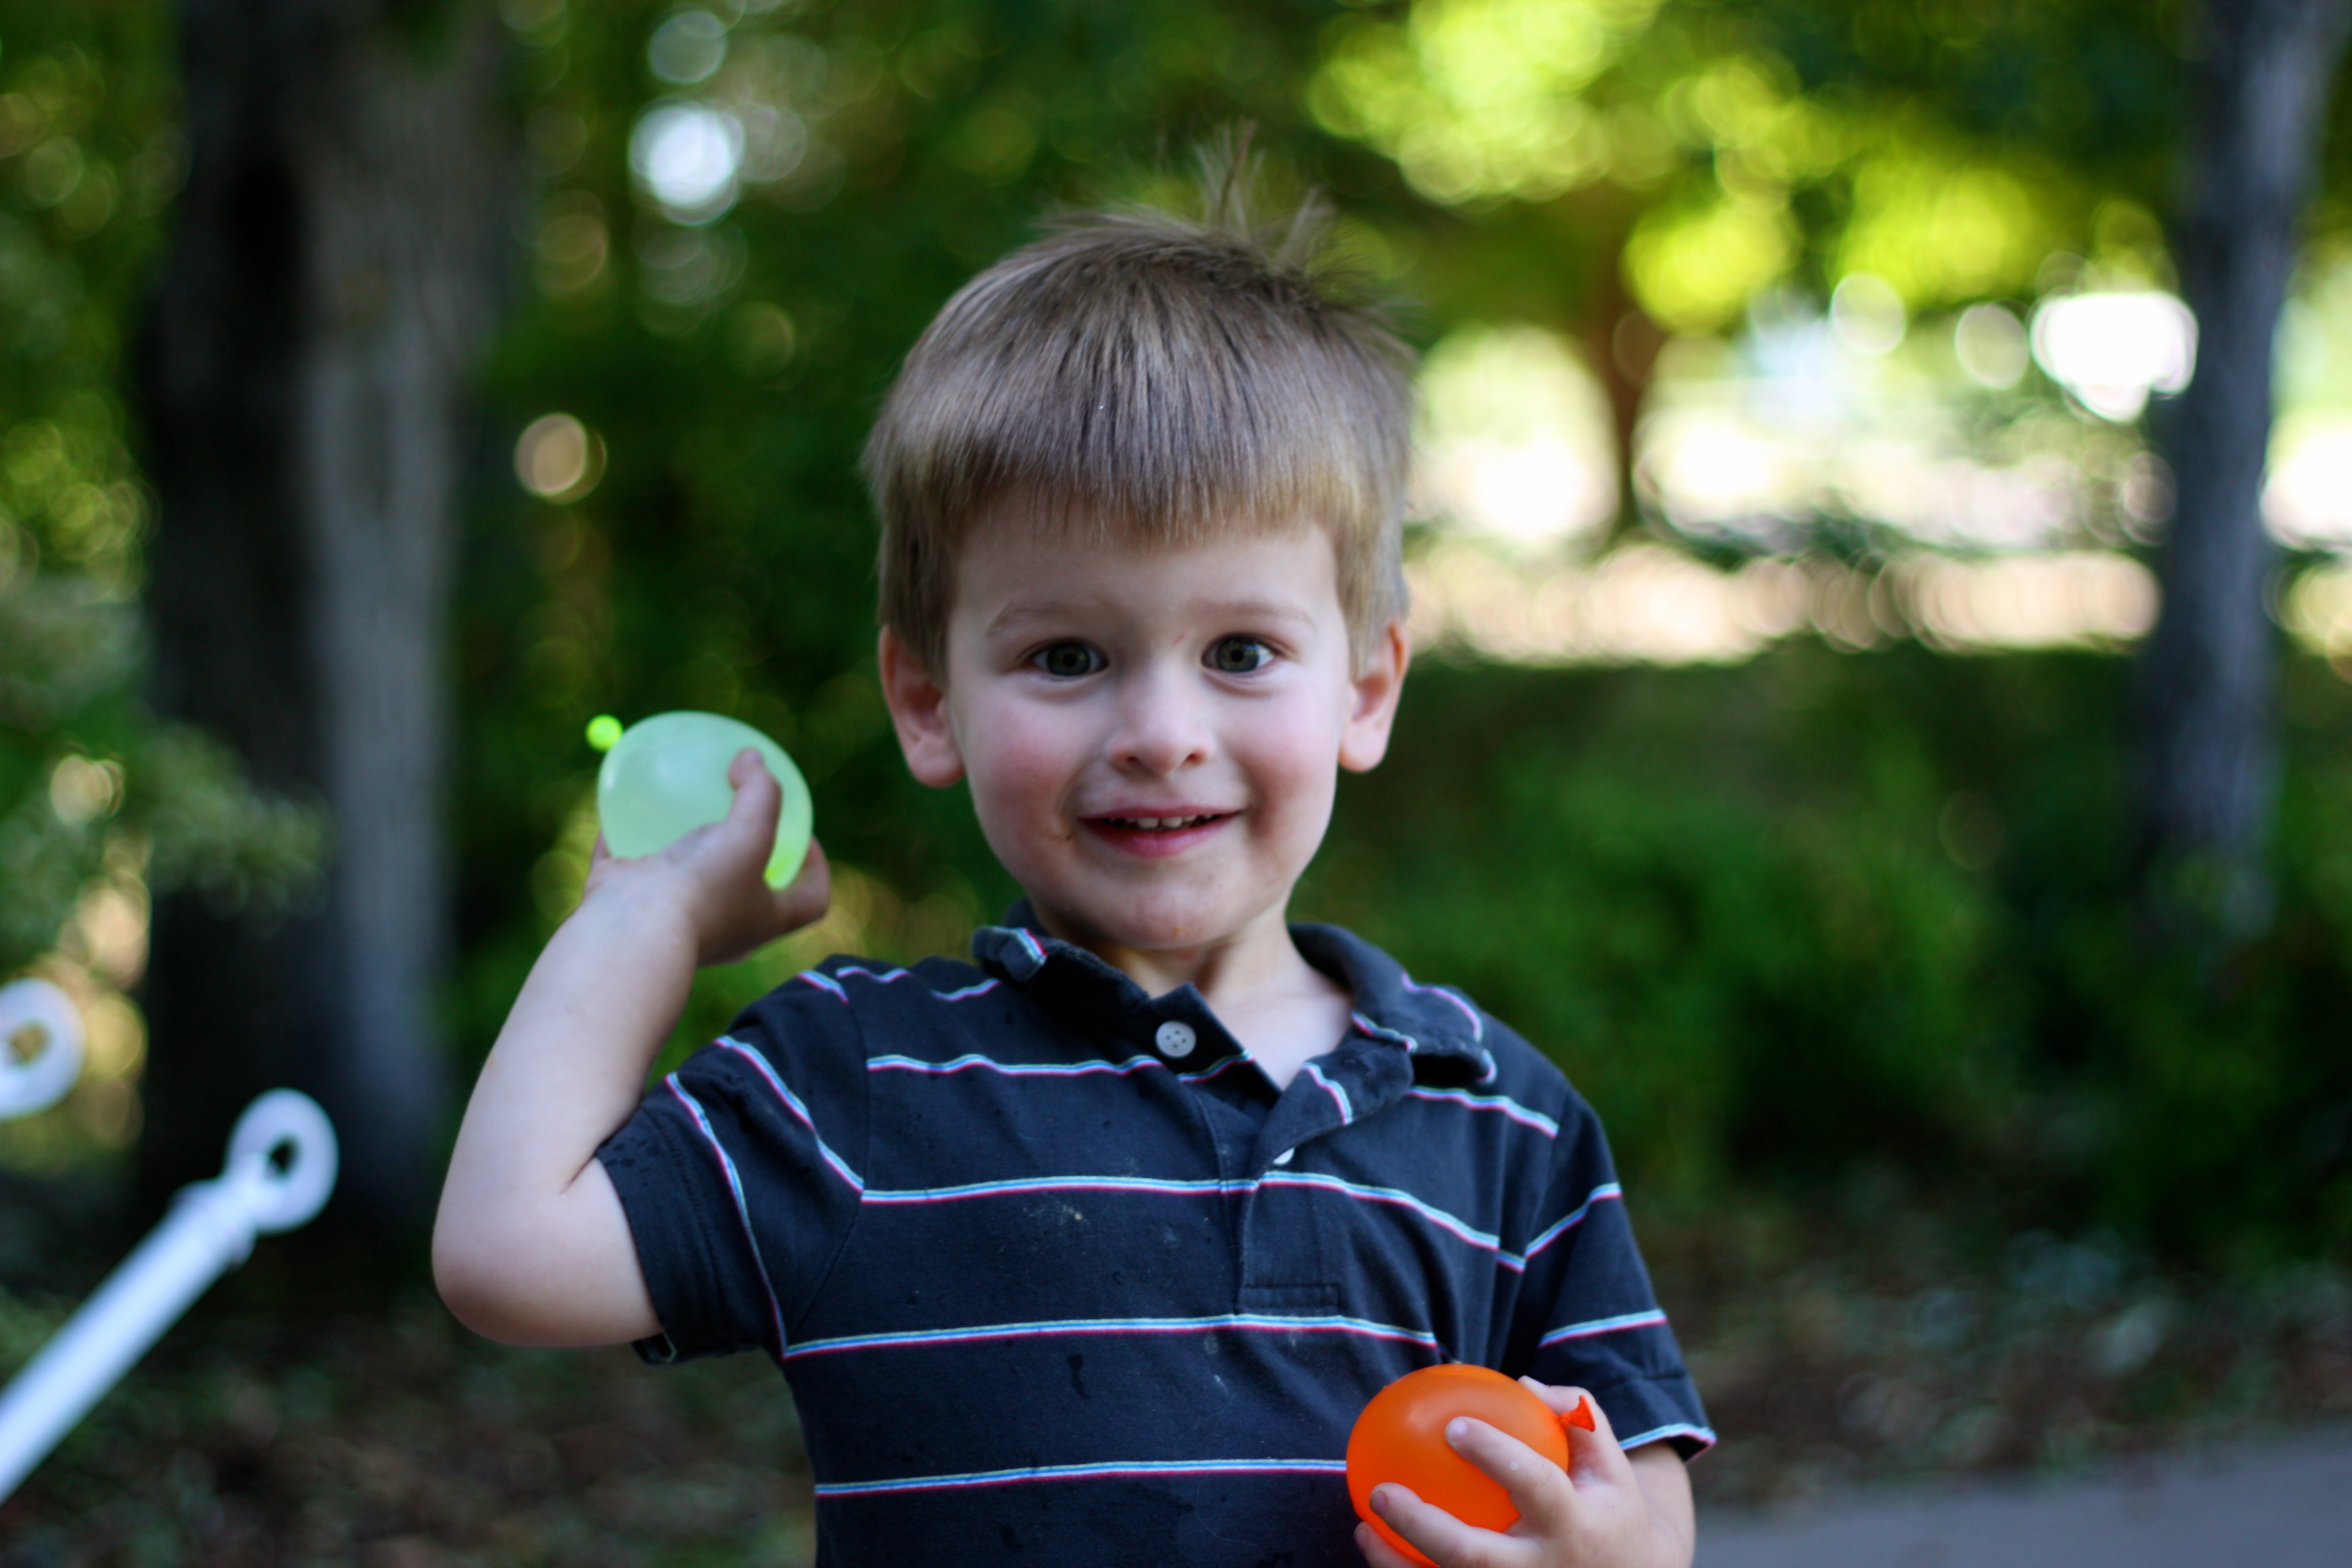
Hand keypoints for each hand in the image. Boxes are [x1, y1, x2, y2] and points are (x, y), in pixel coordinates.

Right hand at [583, 747, 830, 965]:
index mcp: (764, 921)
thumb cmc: (703, 887)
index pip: (809, 900)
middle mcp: (723, 928)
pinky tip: (620, 809)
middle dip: (746, 860)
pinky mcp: (629, 909)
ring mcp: (671, 922)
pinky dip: (623, 842)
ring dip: (684, 851)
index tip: (806, 837)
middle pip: (746, 893)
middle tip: (739, 819)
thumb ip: (761, 793)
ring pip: (683, 885)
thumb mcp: (750, 834)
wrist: (632, 933)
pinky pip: (627, 870)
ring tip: (682, 810)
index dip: (817, 870)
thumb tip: (752, 757)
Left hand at [1354, 1382, 1690, 1567]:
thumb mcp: (1607, 1461)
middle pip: (1476, 1557)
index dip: (1495, 1455)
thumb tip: (1521, 1384)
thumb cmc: (1607, 1507)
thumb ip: (1575, 1414)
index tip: (1453, 1426)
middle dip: (1424, 1528)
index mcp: (1575, 1524)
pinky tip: (1374, 1545)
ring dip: (1398, 1564)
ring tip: (1364, 1528)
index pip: (1534, 1485)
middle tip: (1384, 1490)